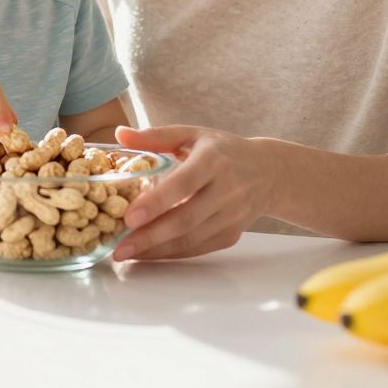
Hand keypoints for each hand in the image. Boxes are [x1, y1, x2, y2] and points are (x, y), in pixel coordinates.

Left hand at [112, 125, 274, 260]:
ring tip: (126, 253)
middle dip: (150, 236)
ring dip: (157, 250)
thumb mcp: (192, 134)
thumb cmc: (223, 150)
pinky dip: (171, 254)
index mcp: (214, 160)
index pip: (184, 184)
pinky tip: (147, 254)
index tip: (129, 217)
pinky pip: (198, 248)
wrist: (268, 172)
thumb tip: (119, 134)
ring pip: (191, 239)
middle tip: (119, 246)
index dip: (157, 202)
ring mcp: (232, 215)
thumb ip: (156, 136)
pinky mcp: (232, 234)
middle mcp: (227, 189)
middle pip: (186, 219)